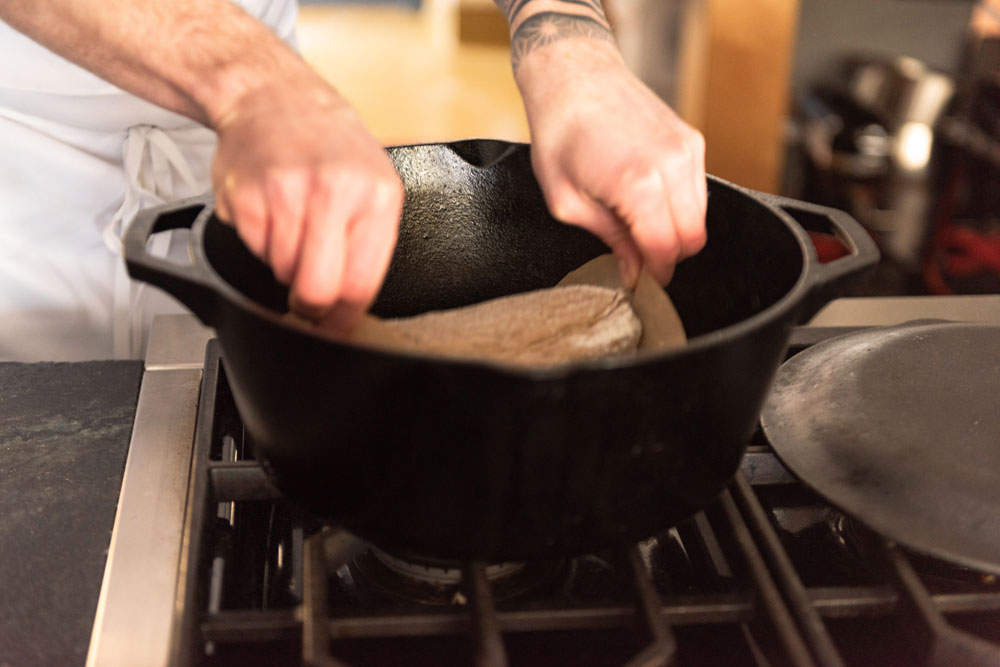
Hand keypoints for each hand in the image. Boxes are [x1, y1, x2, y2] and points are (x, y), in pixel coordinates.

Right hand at [211, 73, 403, 331]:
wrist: (273, 96)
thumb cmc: (331, 143)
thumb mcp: (376, 182)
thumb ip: (371, 242)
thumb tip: (354, 305)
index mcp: (374, 197)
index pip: (360, 286)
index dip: (344, 320)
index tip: (336, 328)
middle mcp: (331, 194)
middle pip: (316, 292)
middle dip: (310, 309)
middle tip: (309, 302)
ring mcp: (284, 195)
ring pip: (282, 273)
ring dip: (286, 265)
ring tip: (295, 226)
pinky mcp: (244, 198)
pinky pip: (254, 250)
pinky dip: (262, 242)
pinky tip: (273, 211)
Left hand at [515, 40, 706, 286]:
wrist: (574, 76)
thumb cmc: (560, 134)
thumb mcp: (568, 201)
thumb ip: (609, 240)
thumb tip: (634, 272)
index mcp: (639, 185)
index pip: (666, 250)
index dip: (655, 275)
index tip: (642, 283)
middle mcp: (672, 166)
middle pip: (693, 238)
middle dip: (668, 256)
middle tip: (639, 257)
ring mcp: (687, 150)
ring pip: (701, 217)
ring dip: (675, 230)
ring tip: (638, 223)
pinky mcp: (692, 140)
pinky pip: (698, 190)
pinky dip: (680, 204)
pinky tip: (648, 197)